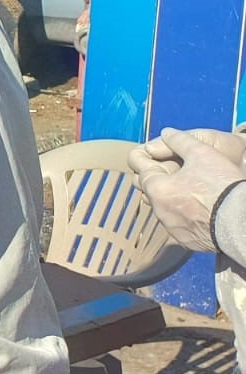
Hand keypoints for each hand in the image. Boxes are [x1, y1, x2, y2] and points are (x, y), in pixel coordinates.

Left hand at [129, 127, 245, 251]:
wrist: (241, 220)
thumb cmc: (221, 185)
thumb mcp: (202, 153)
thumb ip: (180, 141)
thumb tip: (166, 133)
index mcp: (157, 188)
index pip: (138, 167)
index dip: (142, 156)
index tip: (146, 152)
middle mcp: (159, 210)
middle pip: (148, 189)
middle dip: (155, 177)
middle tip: (170, 170)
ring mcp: (172, 228)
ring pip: (162, 208)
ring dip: (170, 198)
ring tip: (187, 190)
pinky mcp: (186, 240)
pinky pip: (178, 224)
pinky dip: (183, 215)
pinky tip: (197, 209)